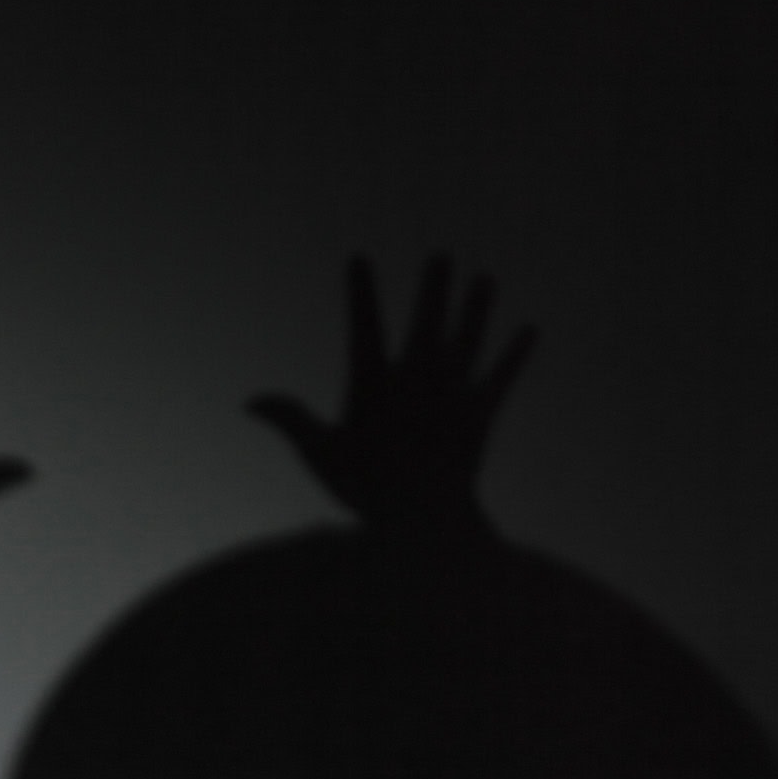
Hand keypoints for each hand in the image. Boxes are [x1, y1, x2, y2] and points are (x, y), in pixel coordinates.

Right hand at [247, 253, 536, 531]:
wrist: (426, 521)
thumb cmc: (366, 490)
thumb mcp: (320, 454)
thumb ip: (290, 420)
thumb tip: (249, 402)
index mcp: (376, 383)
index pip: (364, 327)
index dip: (361, 293)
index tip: (359, 259)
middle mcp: (418, 377)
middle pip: (428, 321)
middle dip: (434, 288)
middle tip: (441, 257)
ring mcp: (453, 393)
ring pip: (468, 339)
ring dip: (477, 309)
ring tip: (485, 281)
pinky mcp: (481, 413)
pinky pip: (501, 377)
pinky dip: (515, 355)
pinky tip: (528, 331)